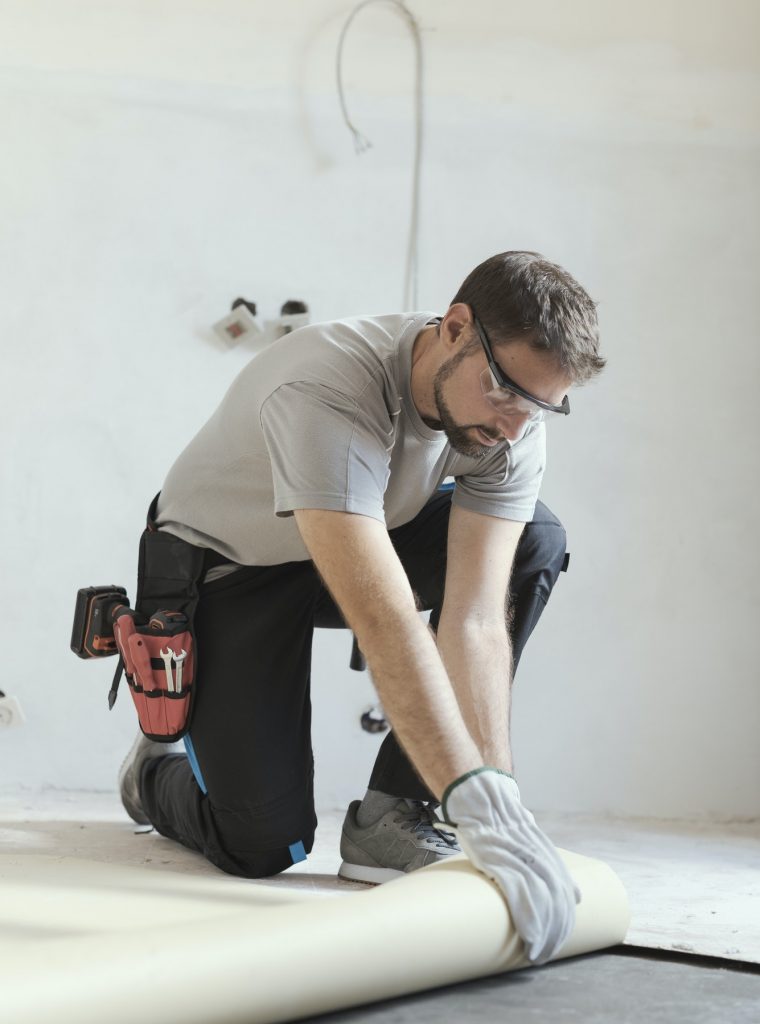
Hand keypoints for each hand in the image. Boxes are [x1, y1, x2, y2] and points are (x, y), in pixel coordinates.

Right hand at [442, 767, 580, 964]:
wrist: (484, 799)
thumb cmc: (505, 826)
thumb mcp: (536, 841)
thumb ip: (556, 870)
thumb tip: (577, 895)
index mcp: (548, 856)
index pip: (564, 895)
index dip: (564, 921)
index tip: (558, 942)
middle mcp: (539, 857)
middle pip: (556, 901)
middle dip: (554, 932)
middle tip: (546, 954)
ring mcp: (519, 859)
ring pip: (541, 900)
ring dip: (542, 932)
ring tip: (536, 953)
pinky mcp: (499, 860)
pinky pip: (518, 893)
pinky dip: (526, 917)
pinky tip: (529, 935)